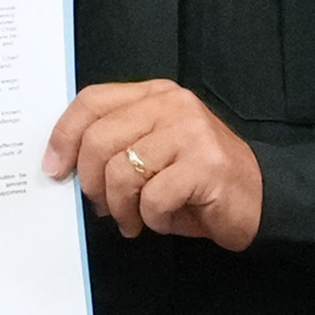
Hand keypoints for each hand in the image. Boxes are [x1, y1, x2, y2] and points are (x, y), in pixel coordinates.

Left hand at [48, 80, 265, 251]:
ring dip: (121, 208)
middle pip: (99, 139)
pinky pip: (152, 198)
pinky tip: (166, 219)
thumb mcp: (152, 153)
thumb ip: (116, 145)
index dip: (63, 135)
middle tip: (104, 207)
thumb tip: (65, 168)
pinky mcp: (205, 164)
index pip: (92, 101)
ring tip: (134, 220)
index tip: (54, 169)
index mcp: (154, 95)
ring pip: (121, 171)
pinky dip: (152, 219)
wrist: (260, 199)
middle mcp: (172, 105)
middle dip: (91, 184)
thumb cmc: (196, 182)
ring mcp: (190, 132)